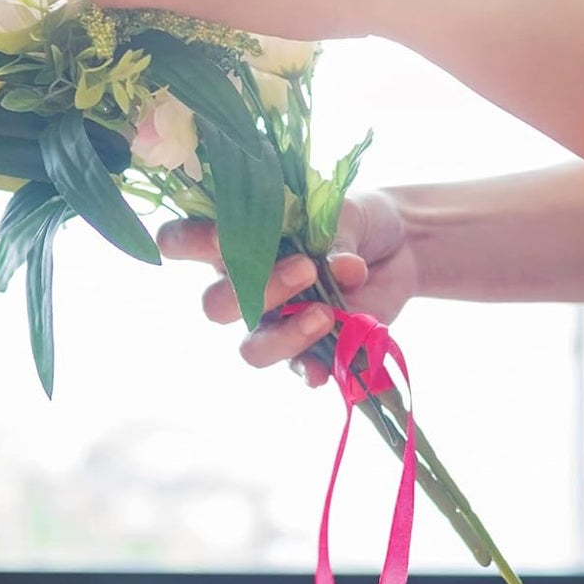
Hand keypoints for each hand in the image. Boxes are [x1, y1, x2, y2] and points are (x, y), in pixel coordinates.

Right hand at [158, 190, 415, 388]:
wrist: (402, 245)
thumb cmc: (357, 218)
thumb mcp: (343, 212)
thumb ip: (332, 238)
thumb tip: (340, 268)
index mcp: (238, 240)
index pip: (181, 243)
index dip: (189, 244)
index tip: (224, 237)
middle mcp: (246, 285)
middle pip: (217, 306)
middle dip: (257, 290)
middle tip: (306, 268)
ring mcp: (276, 321)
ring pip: (252, 348)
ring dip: (286, 335)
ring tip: (326, 313)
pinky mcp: (312, 348)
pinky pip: (298, 370)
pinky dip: (311, 370)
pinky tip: (326, 367)